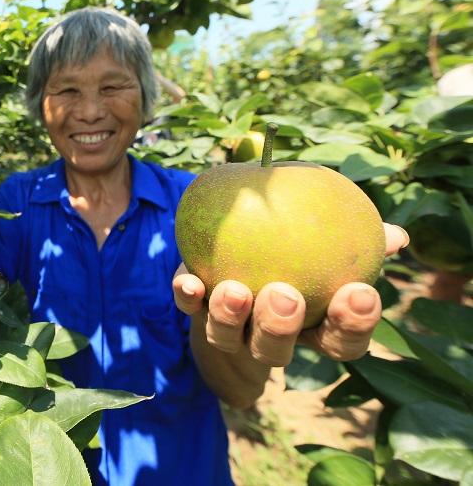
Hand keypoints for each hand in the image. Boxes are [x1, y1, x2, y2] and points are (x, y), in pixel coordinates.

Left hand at [172, 222, 408, 366]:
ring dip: (229, 314)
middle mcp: (267, 340)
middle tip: (285, 296)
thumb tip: (394, 234)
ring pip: (228, 336)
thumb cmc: (297, 265)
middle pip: (275, 348)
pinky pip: (188, 309)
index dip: (352, 325)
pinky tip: (189, 280)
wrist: (233, 287)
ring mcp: (228, 332)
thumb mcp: (329, 254)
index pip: (339, 341)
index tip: (360, 292)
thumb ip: (358, 243)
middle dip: (279, 326)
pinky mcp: (193, 314)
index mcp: (309, 330)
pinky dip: (187, 296)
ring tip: (235, 290)